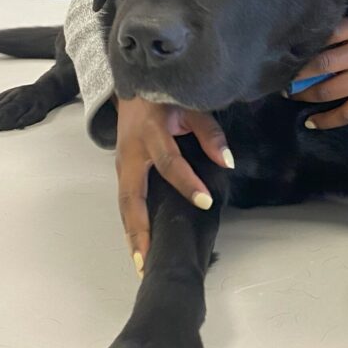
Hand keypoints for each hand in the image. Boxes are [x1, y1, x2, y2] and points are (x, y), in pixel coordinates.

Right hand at [115, 97, 232, 273]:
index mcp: (150, 133)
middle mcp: (130, 153)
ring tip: (141, 264)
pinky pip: (125, 202)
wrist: (134, 82)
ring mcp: (121, 164)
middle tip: (148, 260)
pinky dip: (130, 225)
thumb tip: (226, 162)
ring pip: (123, 205)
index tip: (205, 201)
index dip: (186, 182)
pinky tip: (139, 246)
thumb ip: (209, 133)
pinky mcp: (121, 171)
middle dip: (140, 229)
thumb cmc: (165, 95)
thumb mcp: (190, 105)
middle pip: (130, 197)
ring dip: (132, 235)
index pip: (169, 162)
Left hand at [288, 16, 347, 128]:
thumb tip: (322, 24)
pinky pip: (345, 113)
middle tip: (283, 78)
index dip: (306, 43)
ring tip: (291, 96)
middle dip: (298, 73)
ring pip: (328, 91)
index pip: (328, 33)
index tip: (288, 50)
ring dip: (305, 95)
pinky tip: (311, 122)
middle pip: (321, 65)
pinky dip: (326, 120)